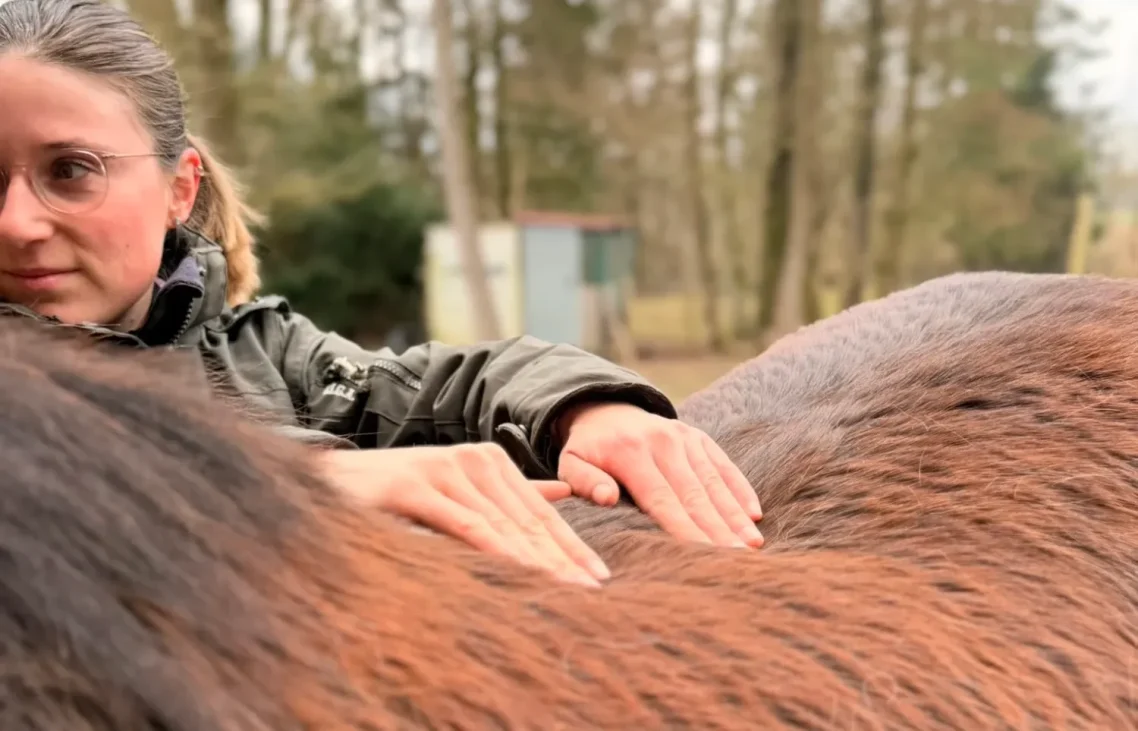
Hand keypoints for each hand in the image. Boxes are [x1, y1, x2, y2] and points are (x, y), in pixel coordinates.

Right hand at [318, 444, 608, 586]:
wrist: (334, 481)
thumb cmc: (399, 493)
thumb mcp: (462, 490)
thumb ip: (511, 494)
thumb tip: (564, 492)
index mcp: (490, 461)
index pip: (540, 511)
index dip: (571, 545)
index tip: (599, 576)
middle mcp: (475, 460)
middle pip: (529, 519)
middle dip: (564, 556)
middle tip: (595, 588)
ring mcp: (447, 470)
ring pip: (502, 525)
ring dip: (538, 559)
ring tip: (567, 587)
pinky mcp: (416, 486)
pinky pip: (466, 525)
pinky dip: (496, 548)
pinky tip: (521, 569)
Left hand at [556, 403, 762, 547]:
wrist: (606, 410)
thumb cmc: (588, 450)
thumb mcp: (571, 462)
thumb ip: (585, 481)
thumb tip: (607, 498)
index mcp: (630, 452)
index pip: (661, 498)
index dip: (684, 528)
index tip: (703, 555)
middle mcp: (663, 441)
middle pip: (695, 493)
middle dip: (718, 528)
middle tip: (739, 559)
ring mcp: (684, 437)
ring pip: (713, 481)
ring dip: (735, 514)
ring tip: (753, 544)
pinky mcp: (698, 437)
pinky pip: (723, 464)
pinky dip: (740, 489)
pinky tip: (754, 514)